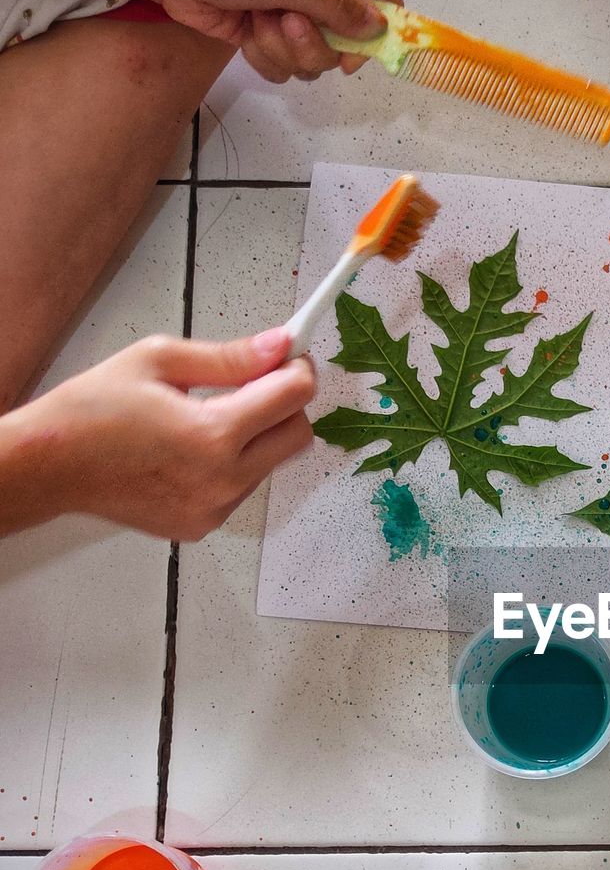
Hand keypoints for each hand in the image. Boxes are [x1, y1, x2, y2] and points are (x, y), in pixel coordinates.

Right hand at [0, 329, 314, 540]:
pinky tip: (191, 450)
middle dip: (286, 404)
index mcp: (213, 434)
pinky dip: (233, 464)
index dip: (296, 369)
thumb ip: (228, 357)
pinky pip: (243, 487)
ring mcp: (215, 508)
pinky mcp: (204, 524)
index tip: (289, 357)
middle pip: (298, 436)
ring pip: (272, 463)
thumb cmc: (93, 410)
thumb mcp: (158, 361)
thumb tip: (277, 345)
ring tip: (205, 418)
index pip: (293, 397)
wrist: (51, 465)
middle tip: (255, 383)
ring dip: (257, 436)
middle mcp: (223, 479)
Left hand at [153, 0, 400, 81]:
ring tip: (258, 21)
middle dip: (312, 45)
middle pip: (345, 45)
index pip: (379, 2)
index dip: (374, 34)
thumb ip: (338, 6)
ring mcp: (291, 16)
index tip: (351, 53)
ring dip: (282, 50)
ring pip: (311, 61)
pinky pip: (282, 68)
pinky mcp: (264, 35)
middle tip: (286, 24)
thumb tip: (379, 27)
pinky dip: (263, 57)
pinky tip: (246, 32)